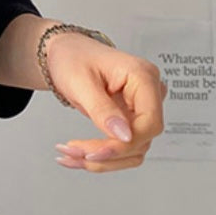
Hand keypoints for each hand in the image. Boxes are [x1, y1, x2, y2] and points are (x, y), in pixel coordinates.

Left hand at [46, 32, 167, 171]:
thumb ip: (103, 110)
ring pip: (132, 150)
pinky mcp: (129, 121)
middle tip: (71, 151)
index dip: (125, 143)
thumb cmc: (73, 57)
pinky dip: (99, 157)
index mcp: (143, 77)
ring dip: (101, 160)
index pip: (150, 122)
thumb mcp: (81, 82)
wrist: (65, 54)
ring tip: (68, 155)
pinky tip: (76, 155)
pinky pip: (121, 148)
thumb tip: (124, 136)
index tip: (96, 152)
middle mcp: (148, 94)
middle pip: (141, 140)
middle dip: (105, 153)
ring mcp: (140, 109)